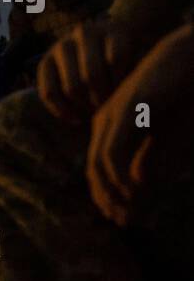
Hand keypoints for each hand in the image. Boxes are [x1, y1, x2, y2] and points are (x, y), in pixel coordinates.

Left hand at [38, 20, 139, 122]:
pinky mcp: (114, 30)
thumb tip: (73, 120)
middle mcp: (63, 46)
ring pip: (92, 76)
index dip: (65, 112)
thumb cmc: (97, 70)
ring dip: (106, 94)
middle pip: (73, 88)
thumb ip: (68, 99)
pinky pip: (115, 61)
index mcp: (48, 62)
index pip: (50, 94)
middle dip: (90, 105)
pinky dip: (121, 78)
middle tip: (102, 110)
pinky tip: (126, 84)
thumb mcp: (75, 83)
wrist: (125, 34)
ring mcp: (88, 35)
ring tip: (114, 101)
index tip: (79, 121)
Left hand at [86, 25, 193, 225]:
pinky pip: (114, 148)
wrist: (189, 59)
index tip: (119, 217)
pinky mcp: (127, 111)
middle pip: (96, 168)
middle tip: (121, 221)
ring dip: (112, 190)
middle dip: (107, 197)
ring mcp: (113, 114)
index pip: (100, 166)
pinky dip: (119, 171)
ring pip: (101, 161)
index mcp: (110, 125)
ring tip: (127, 210)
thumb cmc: (180, 94)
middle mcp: (105, 120)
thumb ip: (149, 157)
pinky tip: (132, 187)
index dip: (107, 194)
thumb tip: (137, 184)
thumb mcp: (163, 133)